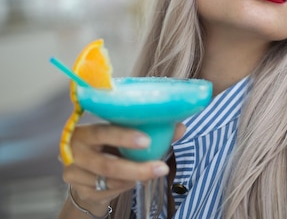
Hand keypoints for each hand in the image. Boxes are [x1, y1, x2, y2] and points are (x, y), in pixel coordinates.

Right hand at [61, 122, 185, 214]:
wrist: (87, 171)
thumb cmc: (110, 146)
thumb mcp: (124, 135)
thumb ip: (150, 129)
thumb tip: (180, 128)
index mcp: (85, 132)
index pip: (102, 132)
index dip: (124, 137)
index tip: (147, 141)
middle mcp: (73, 152)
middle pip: (107, 164)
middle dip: (137, 168)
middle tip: (161, 167)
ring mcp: (74, 174)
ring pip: (110, 181)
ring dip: (135, 178)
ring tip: (153, 171)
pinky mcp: (80, 191)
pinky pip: (109, 191)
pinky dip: (126, 186)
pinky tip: (134, 180)